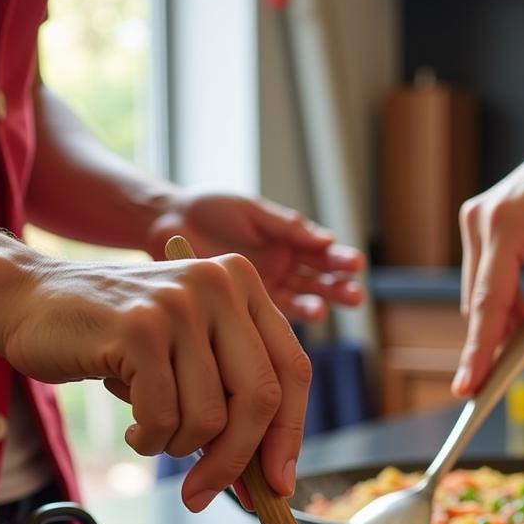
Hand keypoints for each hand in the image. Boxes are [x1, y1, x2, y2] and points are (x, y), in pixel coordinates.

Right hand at [0, 253, 310, 510]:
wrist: (27, 299)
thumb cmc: (117, 338)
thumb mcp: (189, 352)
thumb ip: (231, 395)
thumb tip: (270, 478)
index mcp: (244, 285)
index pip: (293, 370)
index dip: (290, 434)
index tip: (279, 486)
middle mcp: (220, 285)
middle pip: (261, 398)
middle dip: (238, 461)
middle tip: (207, 494)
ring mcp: (180, 304)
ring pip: (210, 417)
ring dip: (179, 448)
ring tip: (152, 431)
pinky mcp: (139, 329)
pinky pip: (163, 418)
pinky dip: (149, 439)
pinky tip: (132, 426)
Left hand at [147, 192, 363, 321]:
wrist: (167, 223)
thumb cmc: (211, 209)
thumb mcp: (252, 211)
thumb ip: (287, 227)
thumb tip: (328, 240)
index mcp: (287, 239)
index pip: (322, 252)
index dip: (340, 259)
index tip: (356, 264)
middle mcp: (282, 265)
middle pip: (319, 279)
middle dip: (339, 286)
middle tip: (355, 294)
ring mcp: (267, 285)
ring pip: (302, 297)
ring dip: (321, 302)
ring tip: (331, 306)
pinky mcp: (247, 302)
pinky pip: (275, 312)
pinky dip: (293, 314)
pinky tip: (309, 314)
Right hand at [454, 120, 523, 396]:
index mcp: (505, 223)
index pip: (489, 300)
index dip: (479, 348)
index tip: (467, 386)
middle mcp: (479, 222)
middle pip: (481, 302)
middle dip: (495, 344)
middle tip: (512, 380)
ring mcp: (473, 224)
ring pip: (481, 296)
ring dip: (504, 326)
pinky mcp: (476, 229)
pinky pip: (485, 281)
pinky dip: (504, 306)